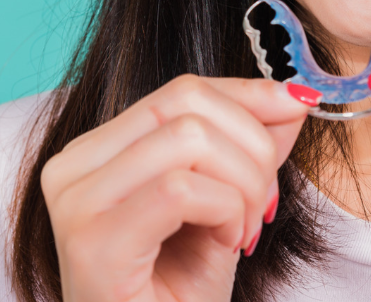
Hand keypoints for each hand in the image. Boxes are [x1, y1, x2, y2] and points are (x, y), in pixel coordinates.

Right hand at [40, 74, 318, 301]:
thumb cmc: (176, 297)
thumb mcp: (222, 205)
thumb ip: (248, 148)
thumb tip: (292, 95)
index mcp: (95, 151)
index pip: (179, 90)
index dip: (247, 94)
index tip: (298, 106)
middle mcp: (72, 166)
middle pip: (184, 103)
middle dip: (251, 146)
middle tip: (265, 204)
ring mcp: (75, 201)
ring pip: (187, 140)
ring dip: (243, 184)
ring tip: (245, 231)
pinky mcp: (91, 240)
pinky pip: (180, 190)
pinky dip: (224, 210)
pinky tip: (227, 243)